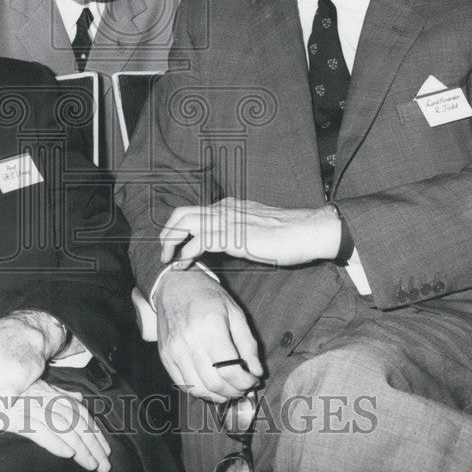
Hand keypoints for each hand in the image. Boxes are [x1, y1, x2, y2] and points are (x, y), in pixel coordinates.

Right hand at [0, 380, 111, 471]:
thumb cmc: (2, 395)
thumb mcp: (34, 391)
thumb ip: (57, 395)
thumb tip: (79, 398)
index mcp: (49, 393)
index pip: (79, 412)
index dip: (94, 431)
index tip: (106, 450)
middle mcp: (41, 398)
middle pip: (74, 421)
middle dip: (92, 444)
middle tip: (104, 465)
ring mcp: (27, 406)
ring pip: (60, 427)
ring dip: (79, 447)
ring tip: (91, 464)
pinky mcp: (11, 417)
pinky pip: (36, 430)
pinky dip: (53, 441)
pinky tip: (66, 453)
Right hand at [153, 268, 261, 402]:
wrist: (175, 284)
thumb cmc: (207, 296)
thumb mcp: (235, 312)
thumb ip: (248, 344)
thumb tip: (256, 372)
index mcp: (211, 327)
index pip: (230, 370)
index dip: (246, 382)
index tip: (253, 380)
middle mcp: (189, 341)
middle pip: (215, 384)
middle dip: (235, 392)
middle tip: (244, 388)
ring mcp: (174, 350)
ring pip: (198, 389)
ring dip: (218, 396)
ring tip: (230, 389)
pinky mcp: (165, 356)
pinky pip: (183, 384)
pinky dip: (200, 391)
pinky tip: (211, 385)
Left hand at [159, 197, 340, 267]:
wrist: (306, 232)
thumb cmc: (286, 234)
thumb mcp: (253, 229)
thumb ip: (236, 232)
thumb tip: (222, 244)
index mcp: (228, 206)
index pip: (192, 211)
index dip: (177, 229)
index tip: (174, 247)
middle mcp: (224, 209)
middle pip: (182, 214)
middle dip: (167, 233)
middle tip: (165, 254)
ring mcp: (229, 220)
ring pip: (186, 223)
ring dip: (172, 243)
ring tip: (170, 261)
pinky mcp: (235, 236)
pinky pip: (201, 240)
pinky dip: (187, 253)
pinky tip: (185, 265)